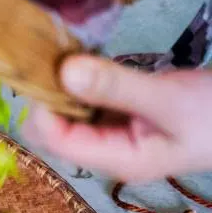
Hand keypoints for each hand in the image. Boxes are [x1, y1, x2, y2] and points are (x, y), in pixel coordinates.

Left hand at [22, 55, 211, 180]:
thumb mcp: (169, 99)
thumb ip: (116, 87)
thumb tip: (63, 71)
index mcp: (116, 159)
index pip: (55, 140)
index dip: (43, 106)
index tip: (44, 68)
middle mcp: (106, 150)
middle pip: (53, 129)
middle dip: (49, 96)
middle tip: (53, 56)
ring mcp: (112, 133)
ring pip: (66, 113)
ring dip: (62, 87)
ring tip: (64, 53)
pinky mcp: (120, 115)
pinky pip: (86, 101)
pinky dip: (80, 81)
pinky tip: (84, 60)